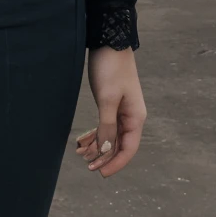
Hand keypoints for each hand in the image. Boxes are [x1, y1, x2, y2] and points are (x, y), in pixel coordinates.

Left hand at [77, 47, 145, 176]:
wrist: (109, 43)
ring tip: (79, 153)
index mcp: (136, 117)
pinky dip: (95, 135)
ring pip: (111, 137)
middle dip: (103, 157)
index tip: (100, 174)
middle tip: (86, 166)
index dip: (115, 163)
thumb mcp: (107, 99)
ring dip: (97, 147)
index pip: (128, 149)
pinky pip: (105, 126)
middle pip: (119, 145)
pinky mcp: (111, 104)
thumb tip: (106, 150)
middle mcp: (132, 117)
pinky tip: (82, 141)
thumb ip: (107, 126)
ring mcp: (122, 111)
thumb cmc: (110, 69)